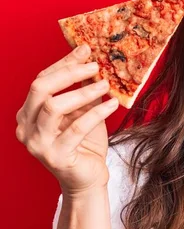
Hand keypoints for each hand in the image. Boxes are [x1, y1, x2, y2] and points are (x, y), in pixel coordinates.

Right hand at [15, 44, 118, 195]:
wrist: (87, 178)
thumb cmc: (85, 142)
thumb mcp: (84, 109)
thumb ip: (83, 87)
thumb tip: (92, 59)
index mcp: (28, 112)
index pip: (42, 80)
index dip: (64, 63)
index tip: (86, 49)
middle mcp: (26, 126)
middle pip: (40, 88)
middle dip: (69, 72)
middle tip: (95, 66)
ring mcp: (37, 143)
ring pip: (54, 107)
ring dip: (82, 92)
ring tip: (106, 85)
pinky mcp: (55, 156)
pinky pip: (76, 128)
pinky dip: (96, 112)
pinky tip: (112, 104)